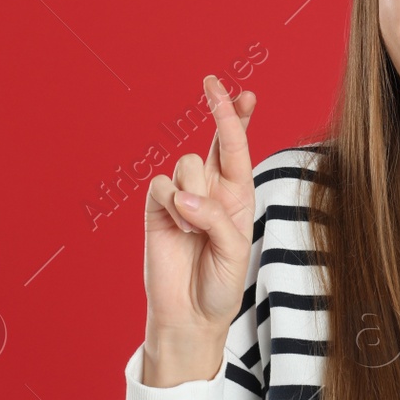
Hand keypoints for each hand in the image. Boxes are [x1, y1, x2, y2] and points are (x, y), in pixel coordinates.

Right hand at [141, 76, 257, 385]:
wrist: (189, 315)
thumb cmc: (219, 283)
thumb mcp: (235, 251)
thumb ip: (216, 218)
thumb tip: (183, 197)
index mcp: (237, 195)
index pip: (237, 148)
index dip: (238, 116)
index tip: (243, 90)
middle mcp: (210, 191)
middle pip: (212, 141)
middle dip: (219, 110)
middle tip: (213, 84)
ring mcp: (181, 198)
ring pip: (187, 165)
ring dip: (195, 194)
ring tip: (196, 229)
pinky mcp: (156, 209)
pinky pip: (160, 185)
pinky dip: (172, 204)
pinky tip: (179, 228)